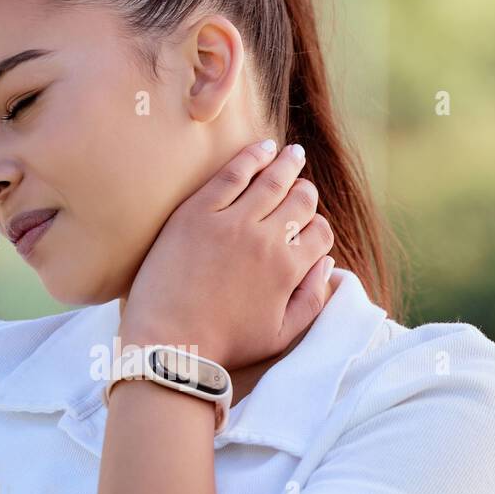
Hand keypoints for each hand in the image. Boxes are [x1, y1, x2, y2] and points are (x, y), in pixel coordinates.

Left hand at [118, 139, 334, 371]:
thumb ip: (312, 301)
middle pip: (301, 200)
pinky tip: (263, 147)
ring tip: (293, 154)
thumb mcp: (280, 336)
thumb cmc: (223, 345)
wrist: (167, 344)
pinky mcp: (197, 212)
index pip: (321, 233)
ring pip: (273, 180)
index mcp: (288, 270)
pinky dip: (252, 156)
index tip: (309, 229)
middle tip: (302, 187)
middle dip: (306, 193)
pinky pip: (232, 174)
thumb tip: (326, 264)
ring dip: (289, 163)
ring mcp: (230, 222)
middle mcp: (266, 240)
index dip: (319, 229)